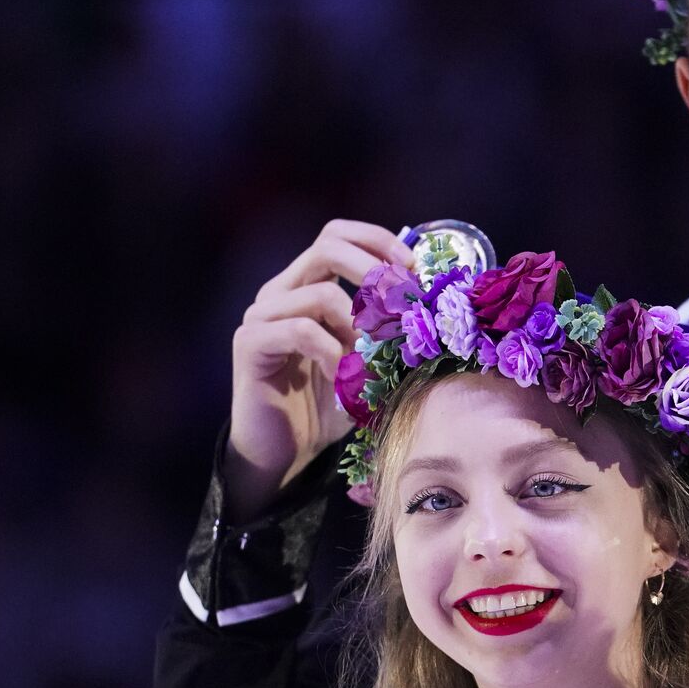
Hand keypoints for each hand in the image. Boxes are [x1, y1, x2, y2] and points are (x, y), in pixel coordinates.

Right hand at [225, 219, 412, 520]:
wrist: (283, 452)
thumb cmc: (329, 407)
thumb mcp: (368, 362)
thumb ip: (388, 331)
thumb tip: (438, 306)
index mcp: (306, 283)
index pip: (339, 235)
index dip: (379, 243)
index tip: (415, 273)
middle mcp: (281, 290)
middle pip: (328, 246)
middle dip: (376, 271)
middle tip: (405, 306)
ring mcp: (262, 314)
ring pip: (321, 294)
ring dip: (358, 328)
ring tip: (369, 363)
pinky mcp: (251, 343)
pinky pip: (301, 330)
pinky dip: (333, 355)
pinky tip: (343, 381)